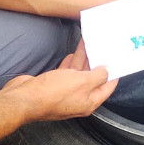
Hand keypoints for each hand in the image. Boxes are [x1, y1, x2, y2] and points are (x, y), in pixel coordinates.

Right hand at [2, 41, 117, 122]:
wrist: (23, 98)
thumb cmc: (55, 92)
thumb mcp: (83, 81)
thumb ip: (98, 76)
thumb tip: (107, 71)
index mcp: (89, 101)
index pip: (108, 87)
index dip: (115, 73)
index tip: (119, 59)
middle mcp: (78, 99)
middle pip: (93, 78)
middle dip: (98, 61)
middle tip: (104, 46)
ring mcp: (65, 92)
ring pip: (78, 73)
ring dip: (83, 58)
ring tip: (90, 42)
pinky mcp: (53, 86)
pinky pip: (66, 72)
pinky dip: (70, 63)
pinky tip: (72, 53)